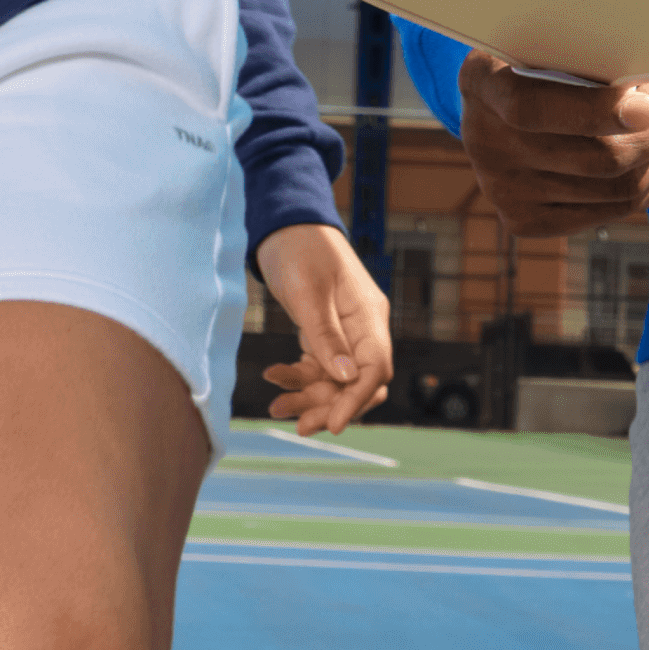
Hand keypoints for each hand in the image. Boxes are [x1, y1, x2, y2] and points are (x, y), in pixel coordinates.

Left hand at [254, 220, 393, 437]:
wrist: (282, 222)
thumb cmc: (298, 248)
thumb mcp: (308, 292)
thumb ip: (326, 335)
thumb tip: (346, 379)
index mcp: (368, 315)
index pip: (374, 368)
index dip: (356, 400)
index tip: (332, 425)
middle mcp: (362, 327)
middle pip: (356, 382)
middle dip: (329, 406)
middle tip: (299, 427)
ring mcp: (344, 331)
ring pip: (334, 379)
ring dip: (308, 396)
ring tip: (276, 409)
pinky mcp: (324, 331)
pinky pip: (317, 365)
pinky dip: (298, 376)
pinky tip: (274, 378)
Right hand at [461, 58, 648, 238]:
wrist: (502, 104)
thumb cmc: (542, 59)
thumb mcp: (552, 40)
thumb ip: (593, 58)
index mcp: (481, 80)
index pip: (530, 107)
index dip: (594, 111)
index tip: (647, 106)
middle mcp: (481, 140)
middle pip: (594, 159)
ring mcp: (499, 188)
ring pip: (615, 191)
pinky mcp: (523, 221)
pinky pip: (610, 212)